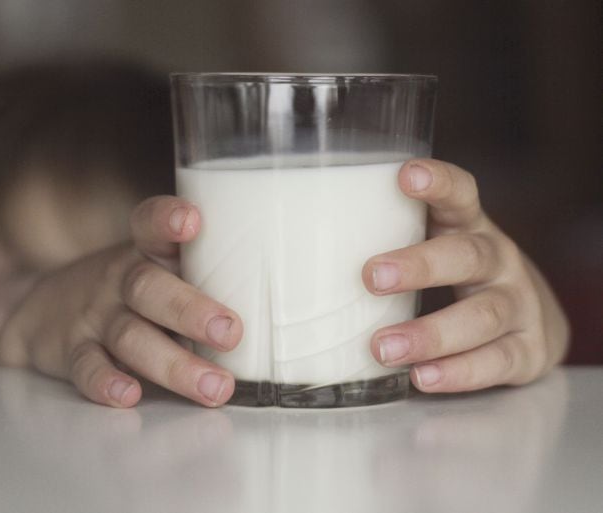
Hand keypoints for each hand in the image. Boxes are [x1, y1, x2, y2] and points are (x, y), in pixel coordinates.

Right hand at [0, 196, 242, 407]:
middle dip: (190, 310)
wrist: (47, 310)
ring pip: (130, 336)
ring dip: (173, 364)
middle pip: (148, 287)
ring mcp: (96, 317)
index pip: (149, 224)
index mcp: (145, 253)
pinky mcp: (74, 353)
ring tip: (215, 387)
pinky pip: (87, 366)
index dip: (167, 220)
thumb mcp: (157, 269)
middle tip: (230, 332)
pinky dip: (106, 382)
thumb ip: (203, 275)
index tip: (192, 221)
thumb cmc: (132, 292)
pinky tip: (130, 394)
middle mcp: (119, 280)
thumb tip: (286, 299)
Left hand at [362, 159, 569, 391]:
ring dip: (430, 333)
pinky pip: (497, 362)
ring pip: (482, 316)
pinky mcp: (529, 350)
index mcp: (469, 228)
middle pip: (467, 255)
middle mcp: (499, 260)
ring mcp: (519, 305)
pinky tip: (424, 377)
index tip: (406, 174)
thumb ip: (386, 244)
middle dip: (420, 266)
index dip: (438, 183)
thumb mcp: (432, 250)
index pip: (461, 195)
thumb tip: (295, 253)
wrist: (533, 323)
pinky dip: (459, 372)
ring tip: (383, 348)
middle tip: (371, 277)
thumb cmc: (458, 281)